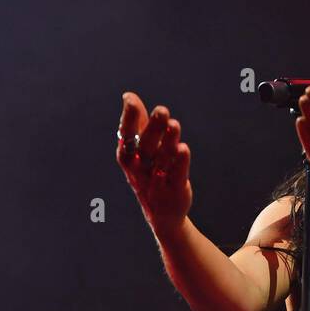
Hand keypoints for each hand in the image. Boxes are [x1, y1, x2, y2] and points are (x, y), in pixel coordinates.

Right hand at [117, 92, 192, 232]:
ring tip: (175, 124)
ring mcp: (157, 182)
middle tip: (162, 110)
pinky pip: (177, 176)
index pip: (126, 137)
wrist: (162, 214)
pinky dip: (180, 163)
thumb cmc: (149, 174)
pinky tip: (183, 149)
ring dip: (168, 142)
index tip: (131, 101)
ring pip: (162, 160)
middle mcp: (140, 170)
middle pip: (145, 147)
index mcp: (129, 158)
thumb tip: (128, 96)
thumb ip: (136, 124)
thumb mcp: (140, 151)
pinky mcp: (174, 191)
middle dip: (153, 129)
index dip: (127, 120)